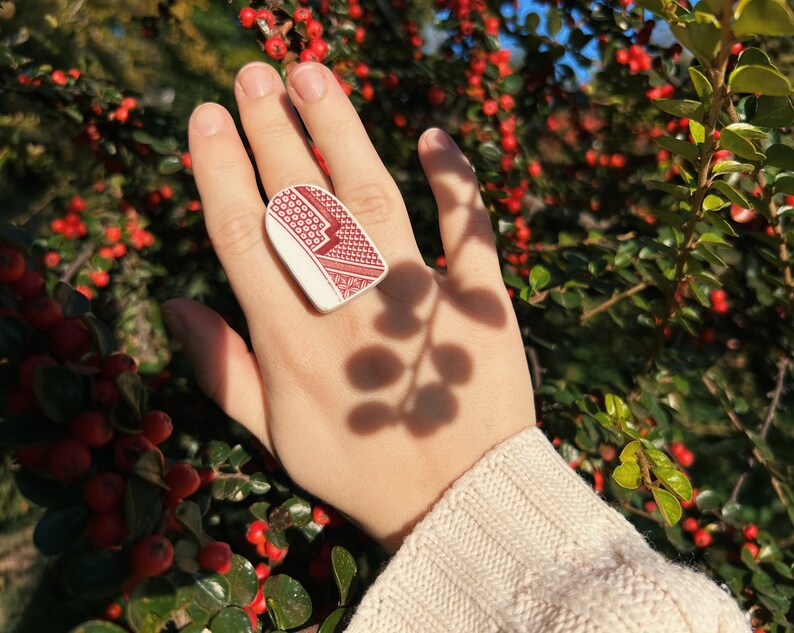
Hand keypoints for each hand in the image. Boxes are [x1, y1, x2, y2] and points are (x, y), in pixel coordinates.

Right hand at [163, 61, 534, 551]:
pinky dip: (454, 180)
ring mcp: (418, 301)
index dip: (221, 172)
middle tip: (252, 72)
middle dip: (272, 133)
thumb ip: (220, 370)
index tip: (207, 118)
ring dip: (340, 132)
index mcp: (291, 343)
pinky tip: (434, 135)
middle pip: (302, 204)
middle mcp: (349, 311)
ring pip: (371, 199)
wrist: (459, 503)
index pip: (244, 237)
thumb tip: (176, 301)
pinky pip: (467, 229)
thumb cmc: (358, 473)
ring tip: (312, 75)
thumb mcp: (274, 438)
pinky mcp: (480, 303)